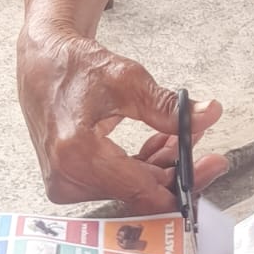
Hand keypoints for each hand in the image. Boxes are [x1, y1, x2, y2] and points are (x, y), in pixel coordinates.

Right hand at [16, 29, 226, 210]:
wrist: (42, 61)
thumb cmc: (73, 66)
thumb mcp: (127, 81)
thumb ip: (169, 107)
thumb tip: (207, 115)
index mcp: (77, 155)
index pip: (144, 191)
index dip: (184, 184)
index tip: (210, 168)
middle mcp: (67, 177)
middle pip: (140, 193)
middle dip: (176, 170)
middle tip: (206, 152)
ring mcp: (66, 183)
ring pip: (131, 188)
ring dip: (161, 166)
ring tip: (182, 137)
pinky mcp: (69, 180)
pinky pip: (117, 182)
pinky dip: (142, 165)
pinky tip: (160, 143)